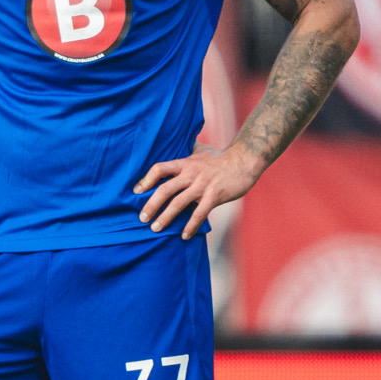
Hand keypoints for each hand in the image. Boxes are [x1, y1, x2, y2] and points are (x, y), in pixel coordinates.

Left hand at [134, 142, 263, 238]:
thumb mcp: (200, 150)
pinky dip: (191, 226)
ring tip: (155, 229)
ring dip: (165, 218)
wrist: (245, 161)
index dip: (146, 179)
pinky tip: (184, 236)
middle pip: (165, 190)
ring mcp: (202, 185)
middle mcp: (191, 174)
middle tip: (142, 218)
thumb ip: (187, 150)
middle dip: (151, 205)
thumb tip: (177, 143)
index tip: (136, 191)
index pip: (159, 169)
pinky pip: (199, 213)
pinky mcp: (214, 196)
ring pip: (178, 203)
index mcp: (185, 163)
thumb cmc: (220, 157)